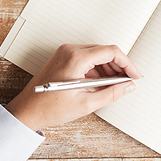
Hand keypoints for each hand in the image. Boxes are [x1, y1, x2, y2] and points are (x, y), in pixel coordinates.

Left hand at [5, 44, 141, 130]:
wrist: (27, 110)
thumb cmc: (50, 107)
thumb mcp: (86, 103)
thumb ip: (111, 93)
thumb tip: (128, 86)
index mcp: (76, 58)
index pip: (111, 51)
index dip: (127, 64)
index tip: (134, 76)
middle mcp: (70, 50)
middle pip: (104, 51)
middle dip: (119, 66)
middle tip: (127, 83)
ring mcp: (65, 52)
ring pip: (96, 54)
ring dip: (108, 68)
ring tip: (115, 86)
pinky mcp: (63, 58)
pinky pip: (87, 58)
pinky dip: (97, 69)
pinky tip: (101, 84)